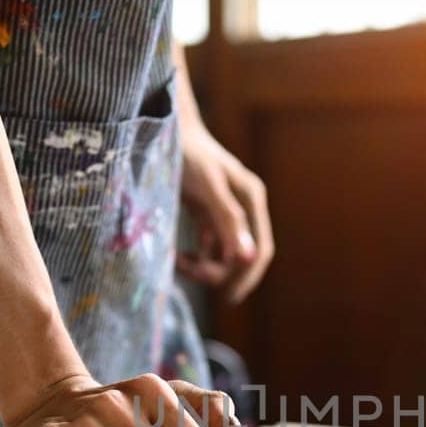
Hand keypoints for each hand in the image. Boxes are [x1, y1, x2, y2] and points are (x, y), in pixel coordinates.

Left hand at [178, 124, 274, 303]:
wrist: (165, 128)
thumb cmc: (187, 153)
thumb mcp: (207, 186)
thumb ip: (228, 221)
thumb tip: (247, 258)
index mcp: (251, 199)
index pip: (261, 250)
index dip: (248, 277)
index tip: (229, 297)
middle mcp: (244, 208)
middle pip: (242, 256)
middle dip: (219, 270)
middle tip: (187, 269)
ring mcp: (227, 212)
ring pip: (225, 255)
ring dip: (205, 266)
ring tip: (180, 263)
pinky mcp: (209, 214)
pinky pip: (210, 247)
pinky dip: (197, 256)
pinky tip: (179, 256)